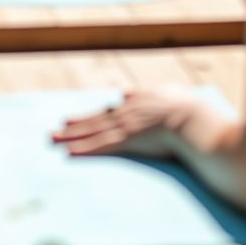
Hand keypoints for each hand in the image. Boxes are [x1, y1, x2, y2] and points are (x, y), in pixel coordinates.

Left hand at [52, 87, 224, 159]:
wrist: (194, 120)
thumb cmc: (191, 111)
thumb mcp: (168, 95)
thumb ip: (148, 93)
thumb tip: (125, 91)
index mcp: (138, 101)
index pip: (111, 112)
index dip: (92, 118)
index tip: (75, 121)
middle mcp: (127, 111)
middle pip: (94, 120)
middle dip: (73, 126)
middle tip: (53, 132)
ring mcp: (125, 125)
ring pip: (91, 132)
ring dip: (69, 137)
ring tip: (52, 140)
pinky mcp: (127, 140)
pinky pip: (100, 146)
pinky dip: (84, 149)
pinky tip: (68, 153)